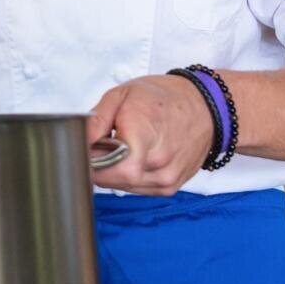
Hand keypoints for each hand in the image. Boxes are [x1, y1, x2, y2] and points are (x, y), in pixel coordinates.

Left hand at [86, 75, 213, 195]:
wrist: (206, 108)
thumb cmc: (164, 98)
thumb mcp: (121, 94)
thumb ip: (95, 120)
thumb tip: (78, 142)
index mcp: (142, 133)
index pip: (103, 168)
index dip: (89, 160)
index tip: (88, 148)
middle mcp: (156, 161)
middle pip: (110, 179)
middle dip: (100, 165)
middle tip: (104, 145)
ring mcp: (165, 178)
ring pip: (122, 187)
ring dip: (115, 172)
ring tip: (124, 148)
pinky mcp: (170, 187)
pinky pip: (138, 189)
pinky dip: (130, 176)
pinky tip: (138, 157)